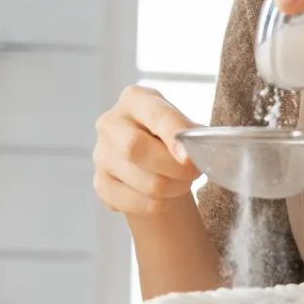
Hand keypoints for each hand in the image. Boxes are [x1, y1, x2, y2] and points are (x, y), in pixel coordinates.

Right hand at [93, 85, 201, 214]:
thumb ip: (192, 133)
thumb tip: (202, 148)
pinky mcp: (101, 184)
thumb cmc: (167, 135)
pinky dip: (161, 204)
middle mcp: (110, 124)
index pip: (155, 115)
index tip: (188, 156)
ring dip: (174, 188)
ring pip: (146, 183)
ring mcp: (101, 155)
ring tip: (182, 181)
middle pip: (136, 149)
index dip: (173, 135)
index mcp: (134, 99)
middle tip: (194, 172)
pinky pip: (139, 203)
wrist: (149, 159)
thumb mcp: (181, 124)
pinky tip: (165, 195)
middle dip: (174, 168)